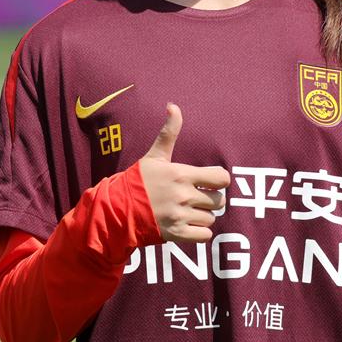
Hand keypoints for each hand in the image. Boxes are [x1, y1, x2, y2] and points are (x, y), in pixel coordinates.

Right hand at [138, 103, 229, 242]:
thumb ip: (169, 132)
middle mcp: (183, 195)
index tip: (210, 182)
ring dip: (203, 216)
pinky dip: (199, 232)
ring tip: (188, 211)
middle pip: (219, 201)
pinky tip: (187, 224)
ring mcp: (180, 216)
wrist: (118, 208)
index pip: (222, 178)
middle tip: (197, 198)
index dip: (219, 180)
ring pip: (211, 219)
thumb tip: (173, 106)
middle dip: (210, 200)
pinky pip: (204, 236)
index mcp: (182, 174)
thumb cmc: (139, 180)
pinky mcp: (176, 234)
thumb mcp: (155, 156)